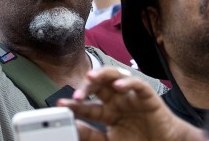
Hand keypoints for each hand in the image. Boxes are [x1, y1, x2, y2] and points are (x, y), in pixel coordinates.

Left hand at [58, 67, 203, 140]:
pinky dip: (128, 82)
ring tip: (90, 78)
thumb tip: (72, 127)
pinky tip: (118, 86)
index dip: (74, 105)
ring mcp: (131, 96)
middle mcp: (117, 100)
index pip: (88, 105)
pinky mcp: (147, 96)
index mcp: (108, 112)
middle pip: (98, 85)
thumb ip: (91, 135)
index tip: (61, 105)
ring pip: (114, 76)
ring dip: (101, 74)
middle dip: (86, 87)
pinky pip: (137, 84)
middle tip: (77, 96)